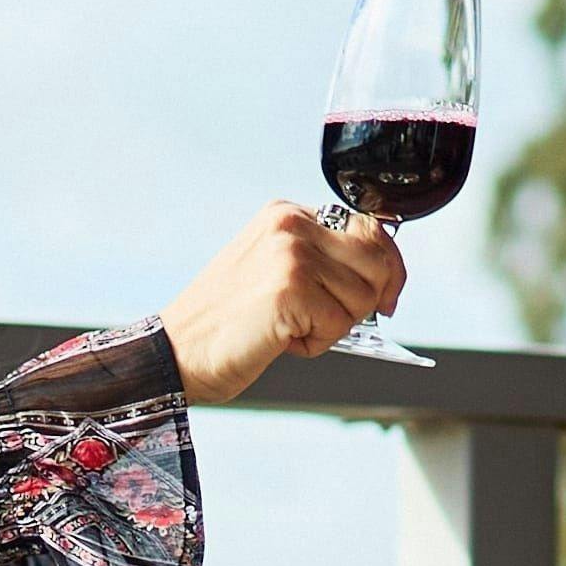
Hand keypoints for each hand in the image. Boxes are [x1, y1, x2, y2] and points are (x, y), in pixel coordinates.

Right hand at [157, 203, 403, 402]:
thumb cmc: (227, 321)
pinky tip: (280, 339)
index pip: (368, 226)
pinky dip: (315, 344)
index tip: (388, 295)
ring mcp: (290, 254)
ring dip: (334, 326)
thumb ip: (321, 261)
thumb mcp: (274, 270)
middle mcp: (290, 225)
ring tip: (290, 326)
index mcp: (287, 214)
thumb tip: (385, 281)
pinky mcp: (290, 289)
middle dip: (367, 299)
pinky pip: (339, 325)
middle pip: (377, 259)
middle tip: (329, 319)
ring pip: (362, 297)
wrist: (178, 351)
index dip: (387, 265)